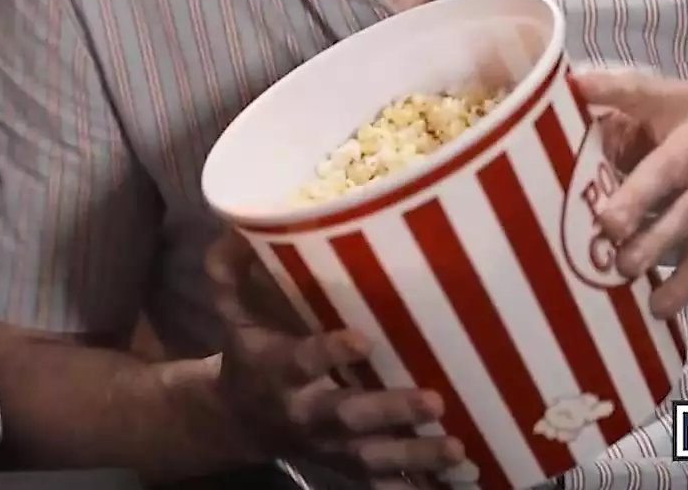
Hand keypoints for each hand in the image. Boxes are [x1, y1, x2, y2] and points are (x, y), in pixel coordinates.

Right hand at [206, 233, 463, 484]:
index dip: (329, 353)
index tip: (363, 339)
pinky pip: (380, 482)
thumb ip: (231, 273)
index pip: (302, 361)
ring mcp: (329, 444)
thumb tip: (235, 224)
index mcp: (277, 370)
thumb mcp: (232, 314)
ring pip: (371, 456)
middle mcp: (304, 412)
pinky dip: (415, 485)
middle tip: (433, 401)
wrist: (237, 419)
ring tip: (454, 447)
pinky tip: (456, 480)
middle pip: (347, 415)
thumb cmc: (248, 353)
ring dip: (413, 455)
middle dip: (389, 410)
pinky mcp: (346, 465)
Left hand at [574, 67, 687, 316]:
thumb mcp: (657, 114)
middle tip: (608, 224)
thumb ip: (612, 116)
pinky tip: (657, 306)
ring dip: (655, 244)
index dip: (609, 87)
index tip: (575, 85)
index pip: (640, 90)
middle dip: (638, 197)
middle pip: (670, 168)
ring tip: (624, 268)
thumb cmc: (684, 139)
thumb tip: (544, 122)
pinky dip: (683, 283)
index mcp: (675, 104)